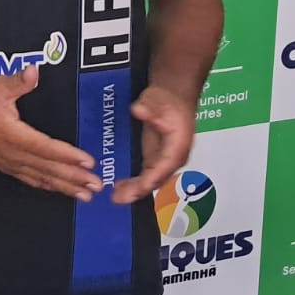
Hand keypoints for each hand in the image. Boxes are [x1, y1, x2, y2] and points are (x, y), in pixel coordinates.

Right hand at [0, 65, 103, 200]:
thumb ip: (17, 81)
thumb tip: (34, 71)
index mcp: (11, 134)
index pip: (45, 147)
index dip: (68, 156)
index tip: (88, 162)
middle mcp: (12, 152)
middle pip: (48, 168)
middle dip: (73, 178)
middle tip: (96, 186)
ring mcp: (8, 162)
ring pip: (41, 177)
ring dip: (64, 186)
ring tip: (85, 195)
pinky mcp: (5, 165)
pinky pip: (30, 178)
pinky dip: (47, 185)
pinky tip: (58, 190)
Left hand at [112, 86, 196, 204]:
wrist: (172, 97)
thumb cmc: (169, 100)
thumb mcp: (158, 101)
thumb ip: (149, 108)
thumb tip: (139, 110)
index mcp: (178, 147)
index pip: (164, 167)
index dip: (151, 179)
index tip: (138, 187)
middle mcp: (173, 158)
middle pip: (156, 179)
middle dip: (138, 190)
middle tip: (119, 198)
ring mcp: (164, 159)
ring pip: (150, 180)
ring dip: (134, 190)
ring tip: (116, 197)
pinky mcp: (154, 158)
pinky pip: (145, 175)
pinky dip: (133, 183)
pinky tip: (119, 187)